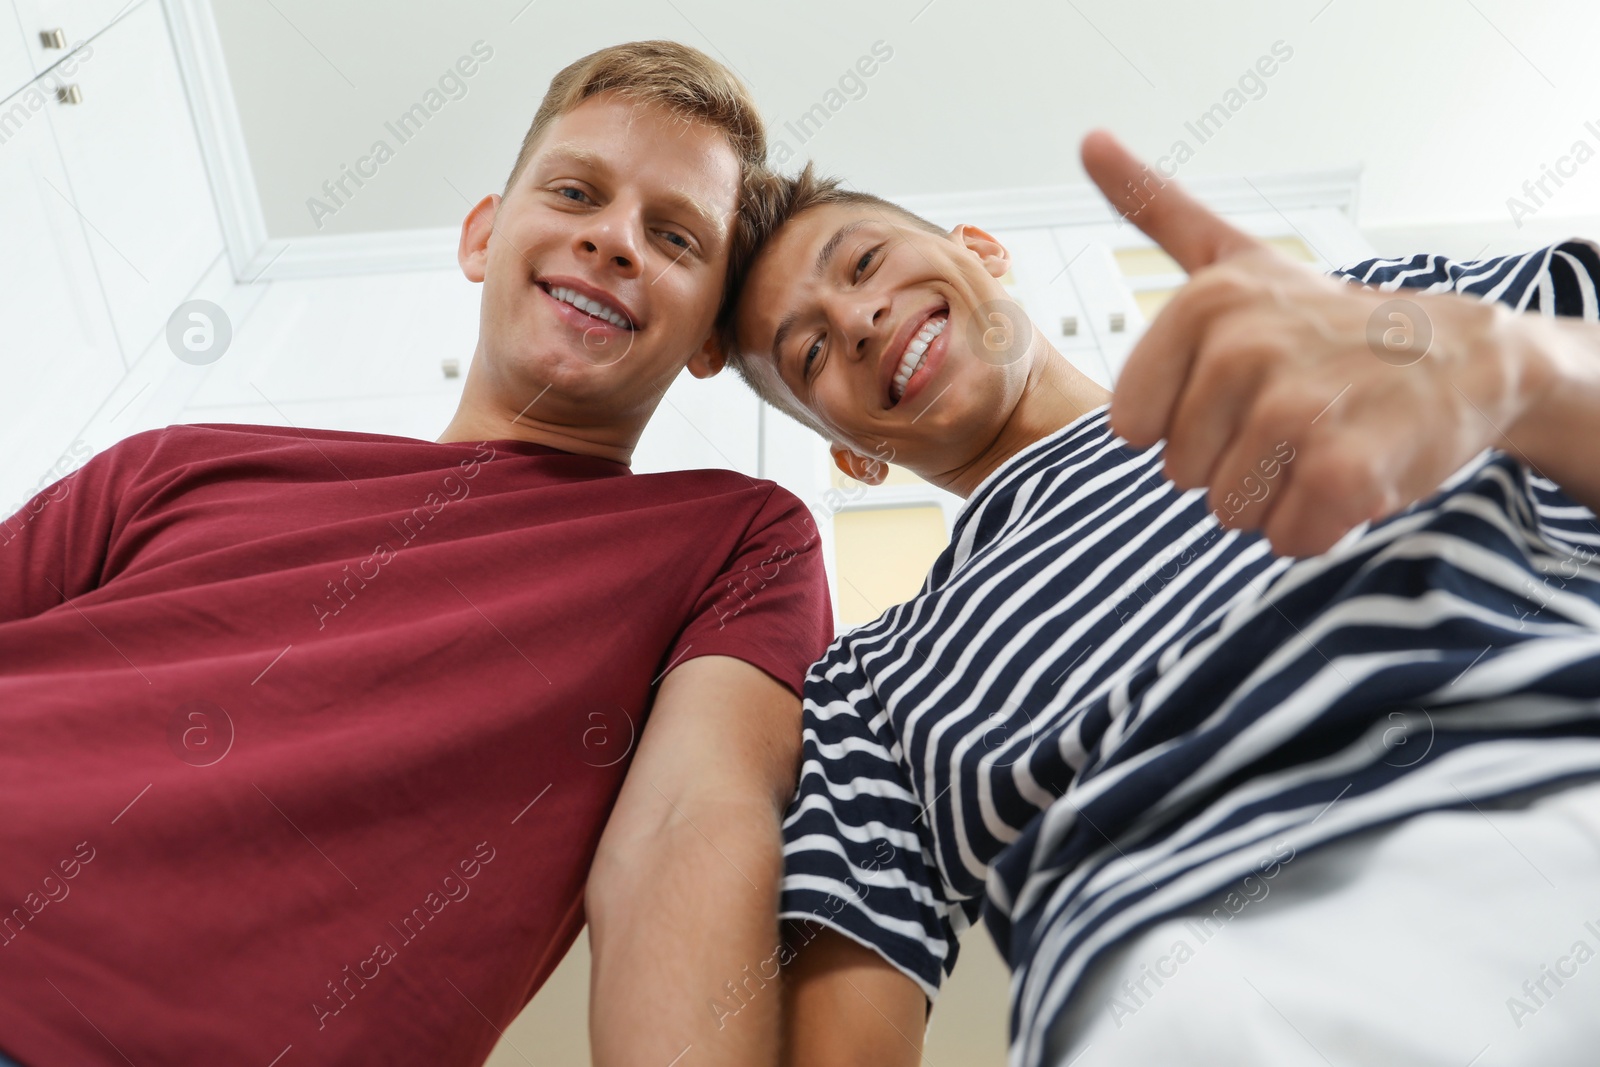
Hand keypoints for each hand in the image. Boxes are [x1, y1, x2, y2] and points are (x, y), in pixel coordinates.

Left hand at [1079, 129, 1552, 556]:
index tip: (1237, 387)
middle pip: (1182, 474)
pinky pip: (1288, 537)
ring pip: (1233, 511)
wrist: (1461, 355)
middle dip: (1233, 462)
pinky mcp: (1344, 467)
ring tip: (1322, 438)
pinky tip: (1352, 472)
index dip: (1183, 424)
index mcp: (1203, 304)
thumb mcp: (1234, 253)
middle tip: (1292, 414)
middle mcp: (1244, 350)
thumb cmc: (1326, 320)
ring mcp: (1296, 408)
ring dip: (1278, 495)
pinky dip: (1319, 525)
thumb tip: (1089, 138)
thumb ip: (1155, 206)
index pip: (1132, 427)